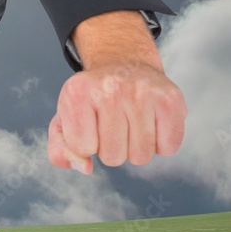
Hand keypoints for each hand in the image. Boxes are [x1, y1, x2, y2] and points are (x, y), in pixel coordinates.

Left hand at [48, 62, 186, 173]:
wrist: (125, 64)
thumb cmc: (93, 99)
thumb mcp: (66, 118)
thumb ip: (60, 149)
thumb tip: (86, 168)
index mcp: (77, 91)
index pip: (82, 147)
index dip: (87, 142)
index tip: (91, 121)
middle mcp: (110, 88)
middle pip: (113, 156)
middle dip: (112, 147)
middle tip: (114, 121)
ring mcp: (142, 92)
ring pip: (141, 156)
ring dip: (136, 147)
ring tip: (132, 121)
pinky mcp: (170, 99)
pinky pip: (168, 148)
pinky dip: (161, 143)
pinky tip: (152, 121)